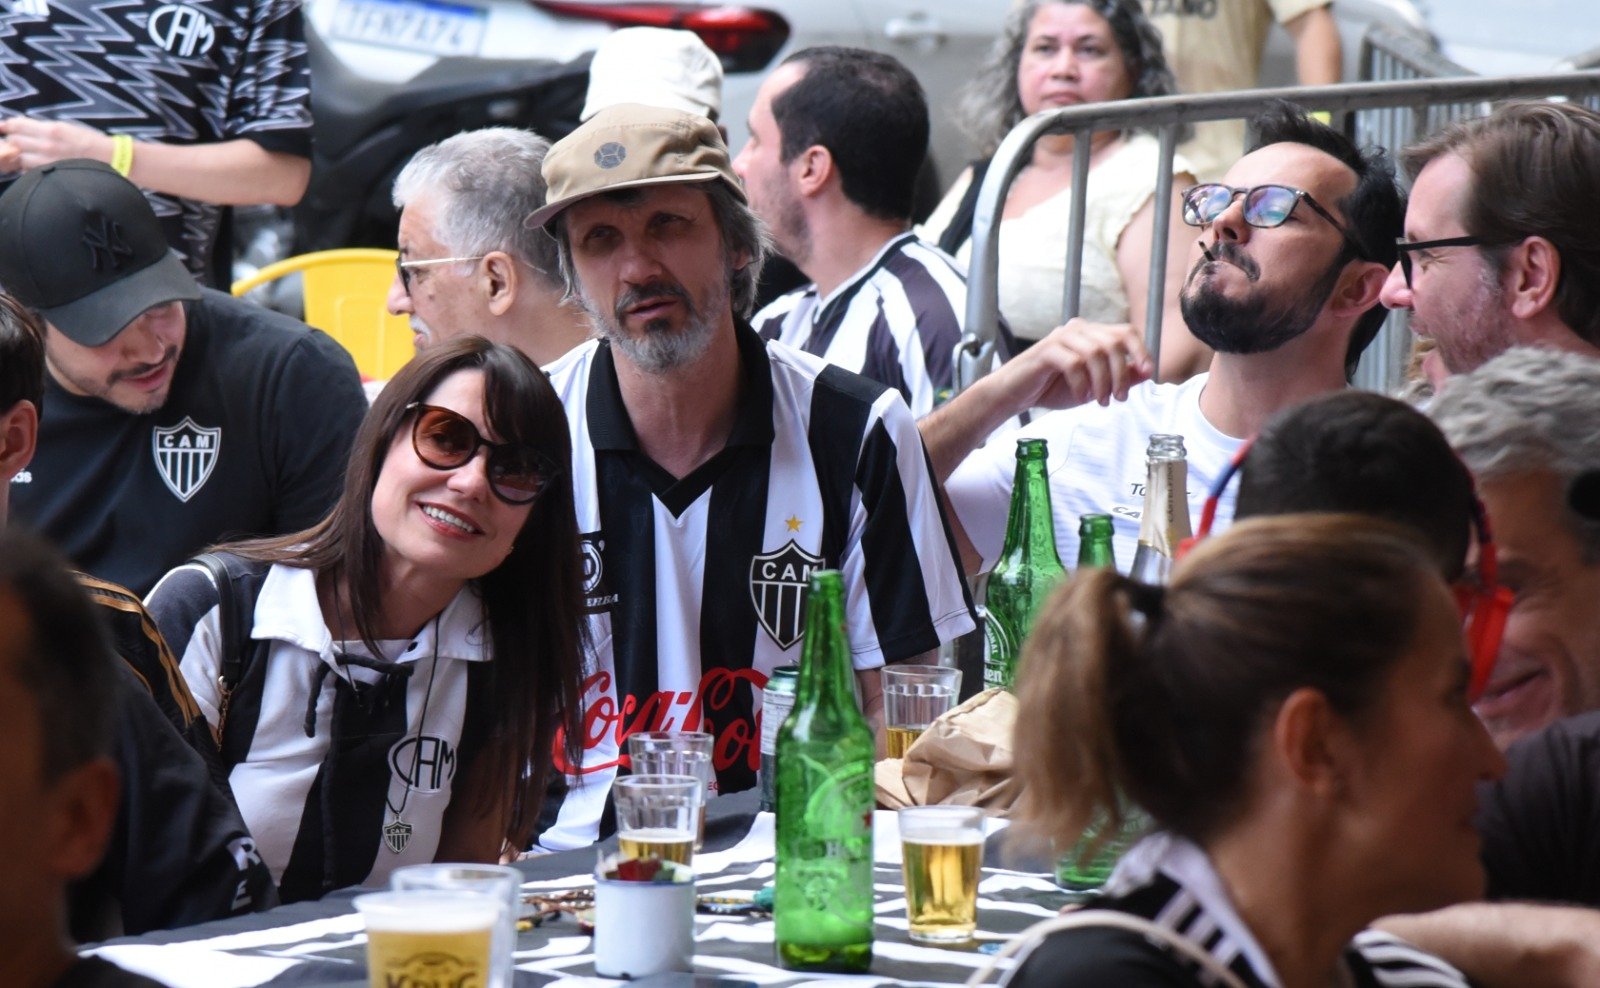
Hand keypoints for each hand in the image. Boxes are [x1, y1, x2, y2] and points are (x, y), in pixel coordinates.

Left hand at [0, 115, 114, 171]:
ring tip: (21, 154)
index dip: (8, 125)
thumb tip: (24, 129)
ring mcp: (48, 163)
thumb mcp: (68, 128)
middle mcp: (46, 146)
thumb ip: (45, 129)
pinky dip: (26, 168)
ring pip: (19, 158)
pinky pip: (29, 172)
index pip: (17, 125)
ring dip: (17, 155)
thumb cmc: (92, 143)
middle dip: (11, 140)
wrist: (112, 162)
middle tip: (13, 140)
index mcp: (51, 130)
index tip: (4, 126)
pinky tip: (31, 165)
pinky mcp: (51, 175)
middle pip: (14, 142)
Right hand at [993, 319, 1153, 413]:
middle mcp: (1078, 330)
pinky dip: (1081, 384)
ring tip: (1100, 402)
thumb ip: (1120, 377)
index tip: (1148, 373)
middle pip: (1114, 343)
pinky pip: (1074, 364)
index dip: (1141, 352)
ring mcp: (1061, 338)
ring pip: (1096, 353)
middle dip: (1121, 374)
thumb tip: (1146, 372)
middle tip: (1119, 399)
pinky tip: (1080, 396)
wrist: (1015, 395)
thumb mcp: (1094, 386)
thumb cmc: (1052, 388)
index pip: (1126, 333)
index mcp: (1092, 334)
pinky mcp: (1046, 350)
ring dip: (1103, 382)